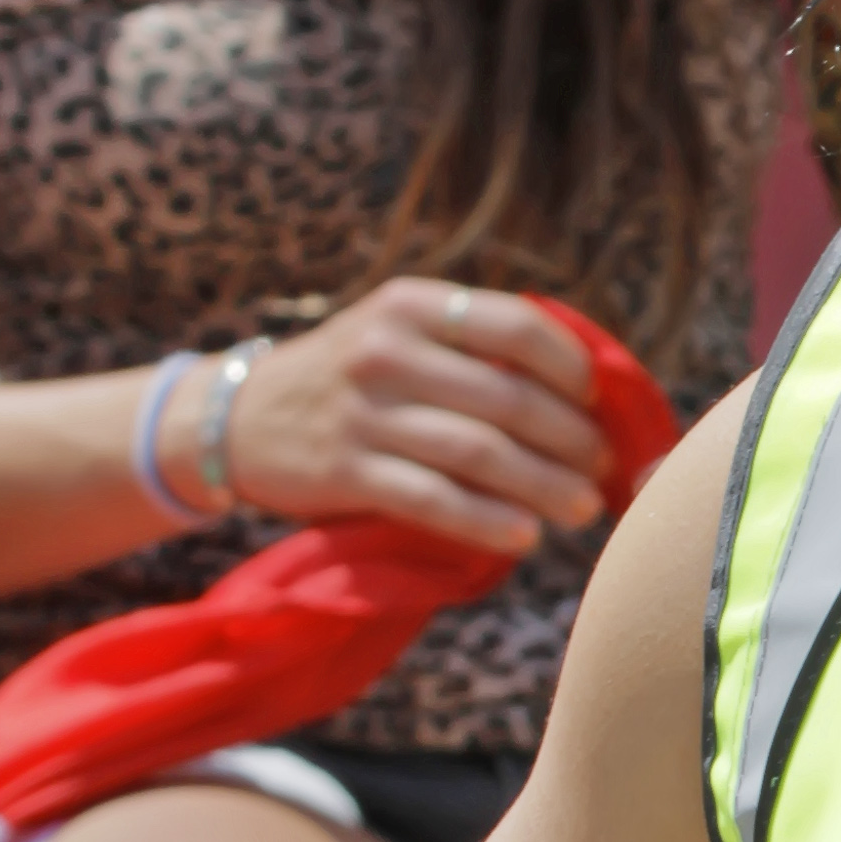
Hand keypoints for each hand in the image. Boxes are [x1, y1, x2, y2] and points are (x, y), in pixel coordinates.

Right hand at [205, 282, 608, 557]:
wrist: (235, 419)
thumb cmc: (350, 381)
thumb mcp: (399, 335)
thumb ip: (473, 347)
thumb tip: (588, 387)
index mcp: (413, 305)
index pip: (519, 327)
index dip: (575, 369)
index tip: (599, 403)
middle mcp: (387, 350)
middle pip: (510, 398)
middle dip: (572, 440)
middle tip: (605, 470)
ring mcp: (363, 412)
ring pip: (480, 453)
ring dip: (544, 485)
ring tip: (582, 509)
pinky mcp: (344, 471)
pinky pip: (434, 500)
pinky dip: (488, 521)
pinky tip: (524, 536)